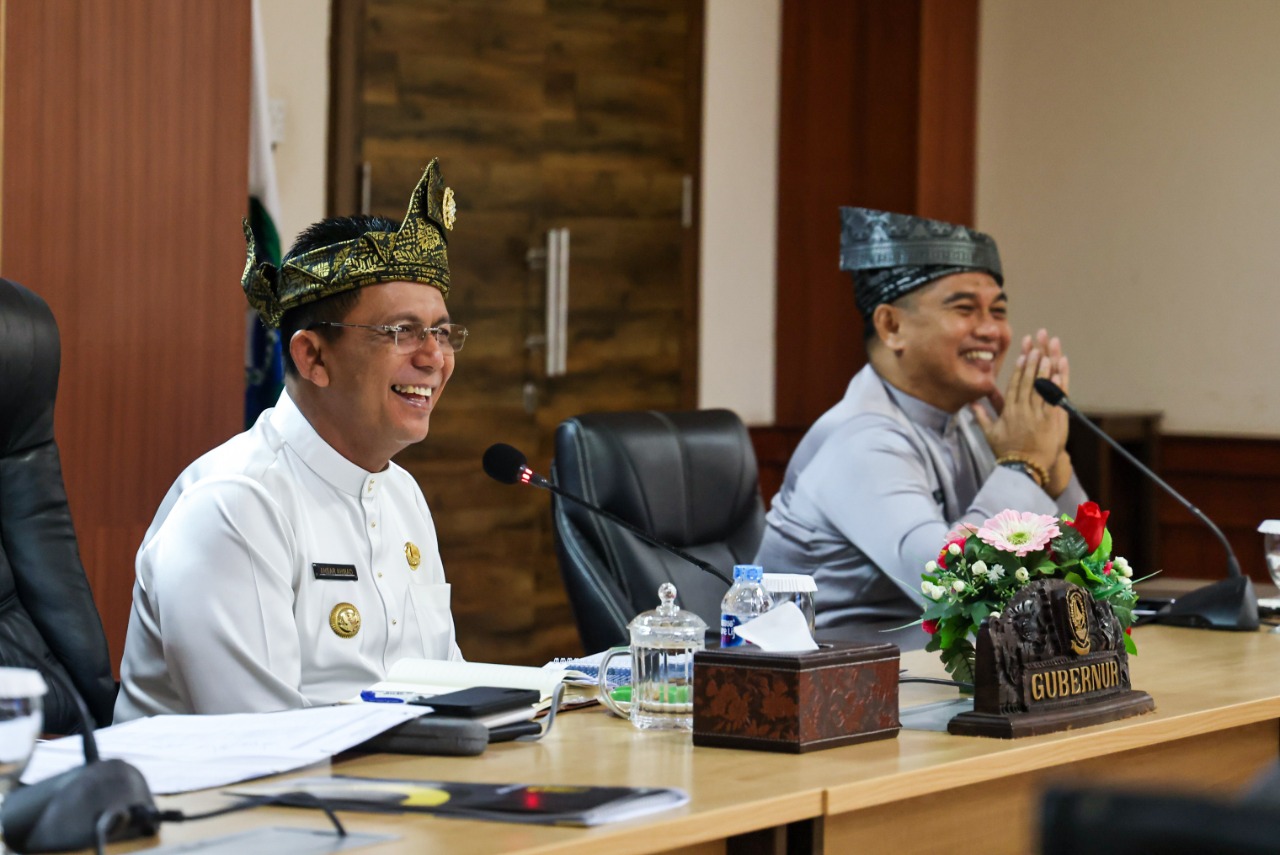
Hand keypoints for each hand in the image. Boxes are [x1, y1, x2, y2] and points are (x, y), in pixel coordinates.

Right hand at [971, 346, 1067, 480]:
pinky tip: (1057, 377)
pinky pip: (1052, 402)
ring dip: (1044, 372)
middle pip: (1027, 383)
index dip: (1019, 370)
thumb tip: (971, 403)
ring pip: (1040, 390)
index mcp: (1009, 412)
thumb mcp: (990, 434)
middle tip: (1036, 349)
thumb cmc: (1006, 451)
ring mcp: (1036, 416)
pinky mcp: (1049, 423)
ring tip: (1048, 357)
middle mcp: (1022, 411)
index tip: (1022, 356)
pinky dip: (1055, 389)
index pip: (1014, 386)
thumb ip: (981, 416)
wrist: (1022, 469)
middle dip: (1032, 365)